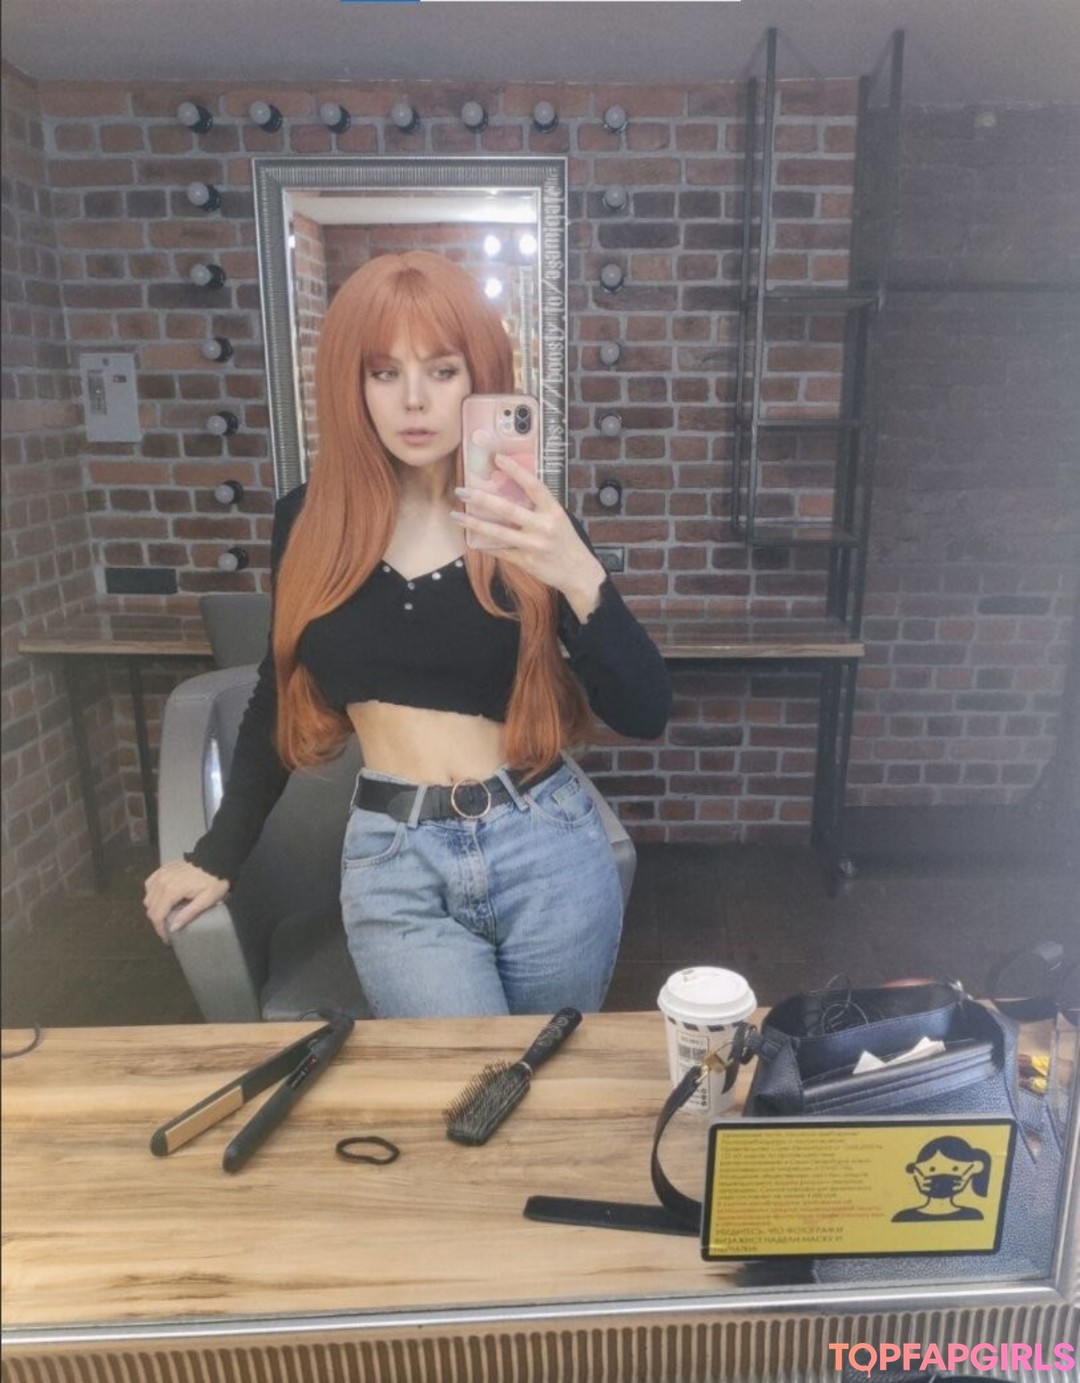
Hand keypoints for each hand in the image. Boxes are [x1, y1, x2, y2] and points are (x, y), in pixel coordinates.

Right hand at [143, 859, 228, 942]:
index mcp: (171, 891)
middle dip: (157, 921)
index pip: (157, 916)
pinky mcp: (162, 868)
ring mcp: (160, 873)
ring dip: (154, 908)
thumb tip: (173, 928)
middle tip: (168, 928)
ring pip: (148, 897)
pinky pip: (150, 884)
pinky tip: (162, 898)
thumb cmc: (213, 880)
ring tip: (166, 914)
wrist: (215, 859)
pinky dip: (153, 894)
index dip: (160, 930)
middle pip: (150, 908)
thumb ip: (188, 914)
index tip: (167, 938)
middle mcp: (161, 881)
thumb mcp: (206, 900)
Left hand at [453, 455, 606, 620]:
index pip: (533, 486)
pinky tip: (471, 537)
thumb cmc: (567, 542)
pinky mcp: (526, 561)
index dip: (516, 471)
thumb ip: (539, 507)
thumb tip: (510, 491)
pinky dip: (485, 544)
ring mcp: (534, 545)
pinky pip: (501, 551)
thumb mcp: (559, 519)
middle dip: (482, 499)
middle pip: (508, 510)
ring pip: (498, 533)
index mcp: (553, 511)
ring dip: (474, 523)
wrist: (578, 573)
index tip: (498, 458)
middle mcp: (543, 527)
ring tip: (457, 515)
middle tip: (462, 490)